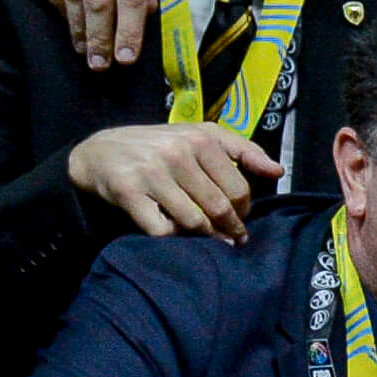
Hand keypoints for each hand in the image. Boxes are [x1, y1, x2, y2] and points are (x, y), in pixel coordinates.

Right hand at [69, 118, 283, 243]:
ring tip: (208, 240)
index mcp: (200, 138)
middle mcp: (177, 152)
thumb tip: (278, 172)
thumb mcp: (199, 136)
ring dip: (205, 238)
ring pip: (194, 221)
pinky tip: (173, 232)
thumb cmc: (158, 147)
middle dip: (230, 229)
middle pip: (220, 207)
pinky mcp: (128, 192)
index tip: (238, 217)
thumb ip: (242, 151)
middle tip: (230, 239)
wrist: (98, 152)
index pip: (239, 188)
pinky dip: (172, 238)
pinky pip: (163, 230)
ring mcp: (152, 172)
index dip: (243, 210)